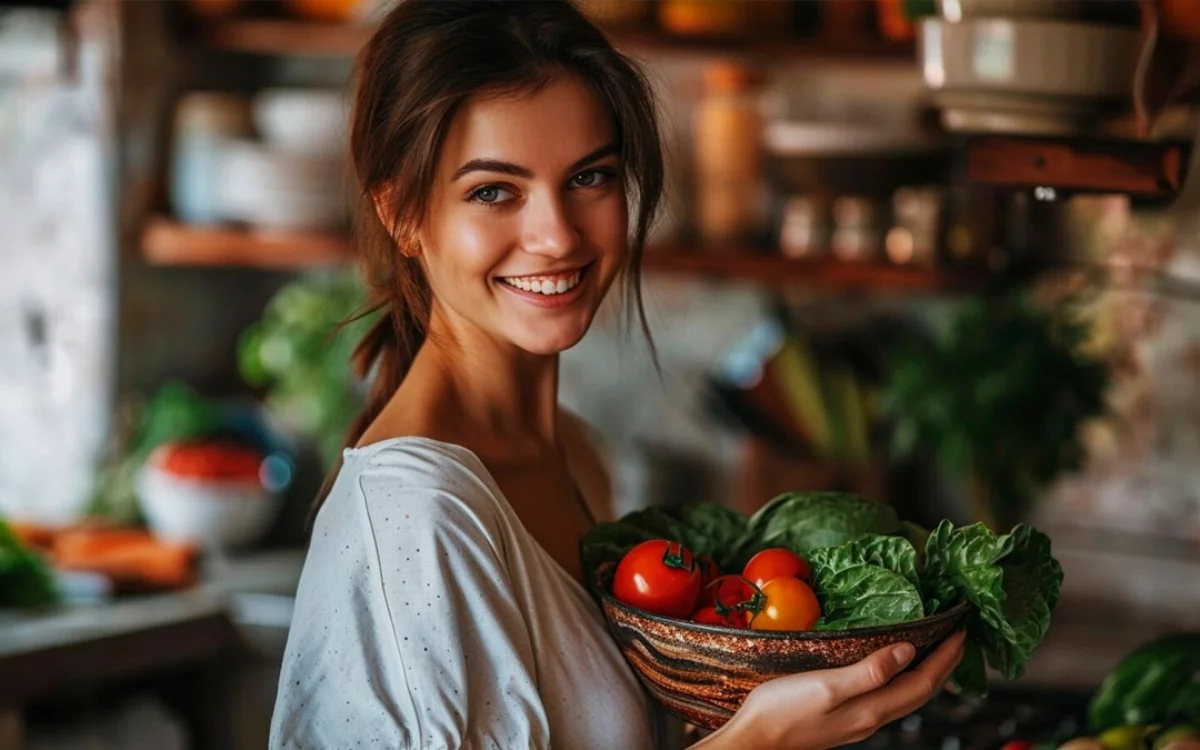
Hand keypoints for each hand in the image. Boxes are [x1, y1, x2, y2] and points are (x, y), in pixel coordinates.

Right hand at [692, 630, 965, 749]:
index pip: (921, 683)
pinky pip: (886, 698)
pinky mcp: (842, 719)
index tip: (960, 632)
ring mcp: (856, 722)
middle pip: (919, 693)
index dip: (945, 659)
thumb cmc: (781, 710)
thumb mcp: (826, 686)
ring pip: (904, 697)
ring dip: (924, 674)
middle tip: (957, 639)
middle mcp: (869, 719)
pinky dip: (900, 680)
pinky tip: (891, 670)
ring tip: (934, 652)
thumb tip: (908, 652)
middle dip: (943, 667)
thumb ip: (868, 672)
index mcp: (870, 710)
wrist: (754, 740)